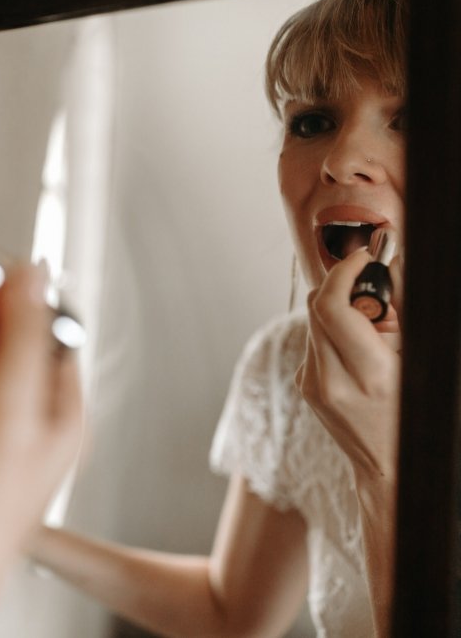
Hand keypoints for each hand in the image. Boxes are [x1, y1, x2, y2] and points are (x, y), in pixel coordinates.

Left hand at [295, 247, 403, 484]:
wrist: (393, 469)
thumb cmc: (419, 416)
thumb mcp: (422, 361)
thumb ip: (403, 314)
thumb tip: (389, 265)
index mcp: (368, 375)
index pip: (332, 306)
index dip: (343, 272)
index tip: (363, 258)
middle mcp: (331, 381)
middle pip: (317, 307)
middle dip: (344, 287)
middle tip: (377, 295)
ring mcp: (312, 385)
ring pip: (314, 322)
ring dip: (341, 310)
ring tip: (376, 331)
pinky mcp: (305, 386)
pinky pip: (315, 343)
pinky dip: (335, 333)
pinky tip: (360, 350)